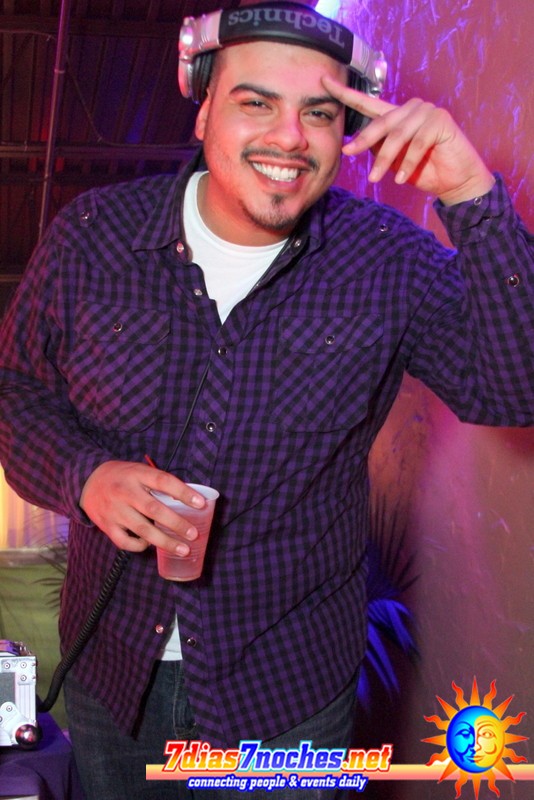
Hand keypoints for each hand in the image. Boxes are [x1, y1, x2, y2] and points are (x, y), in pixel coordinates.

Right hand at [79, 460, 204, 552]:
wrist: (88, 481)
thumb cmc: (123, 477)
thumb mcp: (139, 471)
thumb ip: (158, 483)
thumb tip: (188, 499)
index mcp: (137, 474)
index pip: (163, 481)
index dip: (183, 492)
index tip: (201, 504)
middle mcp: (125, 491)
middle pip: (154, 509)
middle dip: (176, 523)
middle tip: (194, 534)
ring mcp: (114, 510)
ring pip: (142, 529)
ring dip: (164, 541)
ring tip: (182, 549)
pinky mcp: (106, 525)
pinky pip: (125, 541)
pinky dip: (140, 546)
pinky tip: (150, 545)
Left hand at [322, 75, 494, 204]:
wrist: (455, 182)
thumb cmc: (424, 171)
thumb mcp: (393, 161)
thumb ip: (378, 148)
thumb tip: (354, 145)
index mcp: (396, 116)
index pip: (367, 103)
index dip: (345, 93)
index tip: (323, 82)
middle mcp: (411, 109)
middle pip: (380, 122)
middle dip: (363, 140)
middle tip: (348, 154)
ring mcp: (427, 111)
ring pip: (397, 134)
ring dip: (385, 160)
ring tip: (376, 179)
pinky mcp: (440, 120)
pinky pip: (417, 142)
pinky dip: (407, 162)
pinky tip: (401, 178)